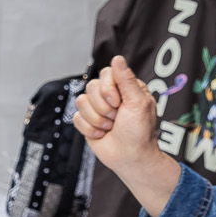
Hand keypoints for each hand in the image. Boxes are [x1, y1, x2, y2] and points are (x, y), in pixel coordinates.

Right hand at [71, 55, 176, 210]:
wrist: (130, 158)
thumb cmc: (140, 132)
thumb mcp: (138, 103)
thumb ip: (126, 79)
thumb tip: (117, 58)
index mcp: (124, 88)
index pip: (106, 73)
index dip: (108, 89)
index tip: (119, 103)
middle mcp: (110, 95)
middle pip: (91, 87)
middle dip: (104, 107)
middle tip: (117, 118)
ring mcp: (96, 108)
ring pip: (81, 102)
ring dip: (97, 119)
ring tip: (111, 127)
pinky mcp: (86, 121)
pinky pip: (76, 117)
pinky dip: (90, 128)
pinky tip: (102, 134)